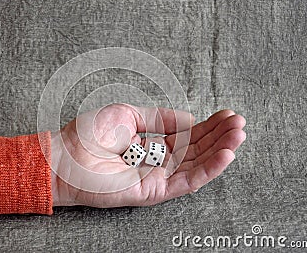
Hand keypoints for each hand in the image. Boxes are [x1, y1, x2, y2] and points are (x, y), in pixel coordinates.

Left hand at [50, 104, 245, 207]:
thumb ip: (161, 118)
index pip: (188, 136)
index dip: (208, 126)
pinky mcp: (153, 192)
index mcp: (152, 144)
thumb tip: (190, 118)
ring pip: (196, 166)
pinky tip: (225, 155)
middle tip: (239, 123)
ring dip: (220, 151)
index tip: (227, 115)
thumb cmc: (90, 133)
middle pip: (197, 150)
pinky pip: (186, 181)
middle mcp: (157, 162)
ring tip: (239, 135)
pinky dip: (208, 169)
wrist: (66, 154)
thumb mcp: (129, 114)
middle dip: (219, 136)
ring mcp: (157, 178)